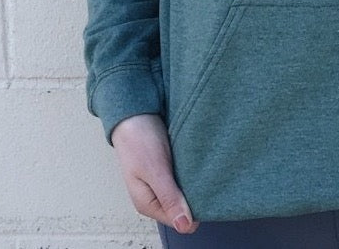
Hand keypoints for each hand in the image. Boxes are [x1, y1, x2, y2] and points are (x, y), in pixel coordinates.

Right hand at [111, 114, 198, 234]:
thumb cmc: (138, 140)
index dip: (194, 210)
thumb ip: (169, 197)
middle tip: (204, 178)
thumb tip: (184, 226)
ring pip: (187, 192)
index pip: (180, 221)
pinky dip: (193, 172)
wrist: (134, 112)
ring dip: (195, 183)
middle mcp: (157, 196)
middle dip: (196, 197)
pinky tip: (197, 163)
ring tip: (201, 169)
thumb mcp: (155, 170)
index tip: (205, 194)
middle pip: (185, 208)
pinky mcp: (170, 168)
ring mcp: (164, 182)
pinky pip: (186, 177)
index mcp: (149, 204)